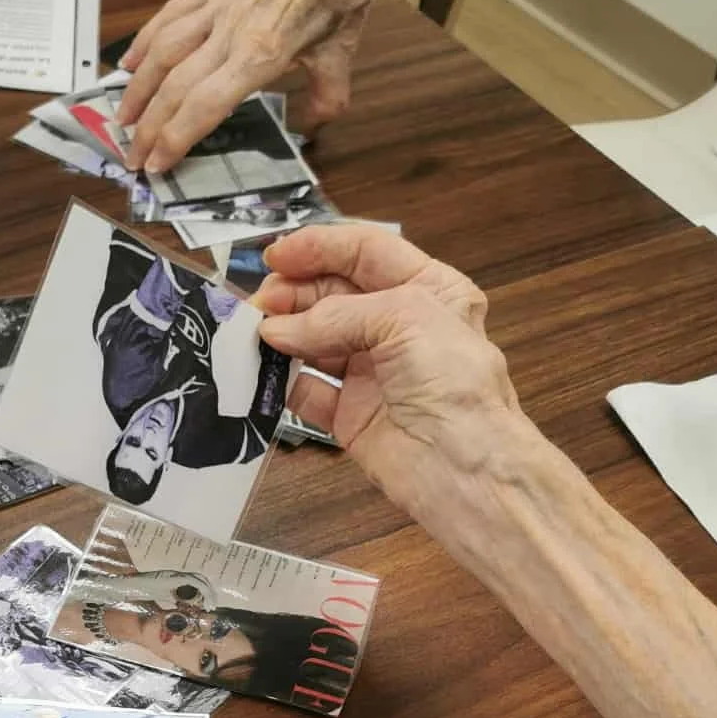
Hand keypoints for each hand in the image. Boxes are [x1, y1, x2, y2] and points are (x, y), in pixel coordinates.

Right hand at [116, 0, 430, 170]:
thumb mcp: (343, 49)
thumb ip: (327, 95)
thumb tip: (312, 128)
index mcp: (261, 52)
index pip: (205, 105)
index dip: (175, 138)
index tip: (157, 165)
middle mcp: (230, 31)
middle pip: (174, 86)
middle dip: (147, 127)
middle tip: (132, 157)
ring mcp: (217, 4)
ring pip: (162, 50)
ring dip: (136, 88)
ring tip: (122, 119)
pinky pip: (169, 14)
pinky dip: (145, 40)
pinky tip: (130, 62)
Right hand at [251, 222, 543, 569]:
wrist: (464, 469)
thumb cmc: (454, 384)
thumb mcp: (405, 318)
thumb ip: (336, 315)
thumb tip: (277, 330)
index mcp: (429, 290)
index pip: (366, 253)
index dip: (319, 248)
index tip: (275, 256)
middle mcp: (400, 328)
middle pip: (333, 295)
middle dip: (293, 293)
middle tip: (259, 303)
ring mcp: (373, 373)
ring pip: (314, 340)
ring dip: (282, 333)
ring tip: (252, 333)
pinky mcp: (351, 416)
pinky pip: (307, 391)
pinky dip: (280, 381)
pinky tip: (260, 371)